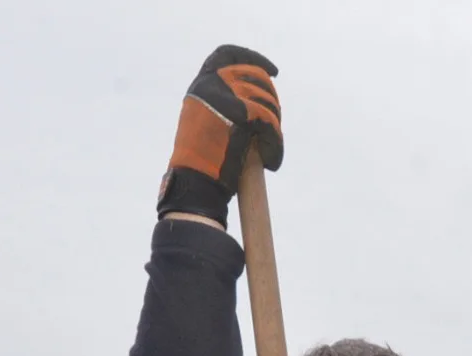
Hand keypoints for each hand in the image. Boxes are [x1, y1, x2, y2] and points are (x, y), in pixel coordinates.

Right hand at [157, 45, 281, 224]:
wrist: (195, 185)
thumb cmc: (203, 165)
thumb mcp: (208, 123)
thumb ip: (225, 104)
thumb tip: (257, 96)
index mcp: (200, 85)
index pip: (228, 54)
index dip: (254, 59)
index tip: (273, 72)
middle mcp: (209, 84)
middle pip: (255, 75)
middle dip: (272, 99)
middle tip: (274, 125)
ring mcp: (223, 96)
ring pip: (266, 100)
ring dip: (275, 126)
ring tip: (270, 148)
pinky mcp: (238, 114)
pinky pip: (270, 122)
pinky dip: (276, 143)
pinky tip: (272, 161)